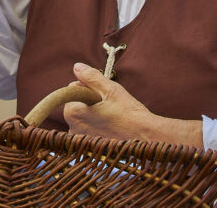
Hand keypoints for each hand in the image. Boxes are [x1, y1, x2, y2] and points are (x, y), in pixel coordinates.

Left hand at [63, 62, 202, 146]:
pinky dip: (98, 127)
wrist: (144, 138)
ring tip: (112, 117)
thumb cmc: (128, 113)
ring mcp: (80, 140)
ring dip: (94, 114)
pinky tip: (112, 127)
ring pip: (83, 117)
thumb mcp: (110, 89)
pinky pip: (89, 130)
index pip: (73, 89)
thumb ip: (90, 77)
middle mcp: (72, 128)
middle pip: (77, 104)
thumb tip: (77, 67)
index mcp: (72, 112)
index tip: (103, 94)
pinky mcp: (89, 149)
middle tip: (110, 105)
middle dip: (90, 101)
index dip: (89, 88)